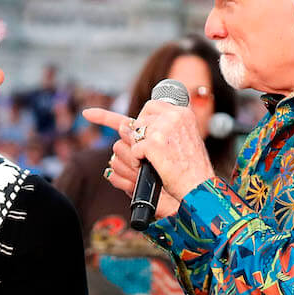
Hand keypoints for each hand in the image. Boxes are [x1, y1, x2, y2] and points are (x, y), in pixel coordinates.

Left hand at [83, 102, 215, 212]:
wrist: (200, 188)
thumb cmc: (191, 170)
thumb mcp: (180, 144)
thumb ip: (159, 131)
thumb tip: (122, 128)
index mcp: (182, 113)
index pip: (150, 106)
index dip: (134, 119)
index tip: (93, 116)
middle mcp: (173, 115)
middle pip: (136, 121)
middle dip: (136, 138)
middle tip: (149, 155)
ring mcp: (163, 128)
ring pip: (130, 135)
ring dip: (135, 151)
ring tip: (153, 163)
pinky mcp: (153, 142)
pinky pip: (133, 149)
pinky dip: (137, 161)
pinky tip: (151, 167)